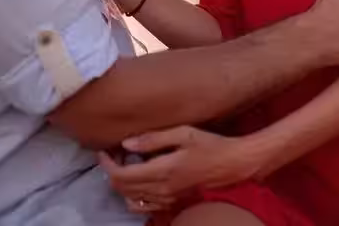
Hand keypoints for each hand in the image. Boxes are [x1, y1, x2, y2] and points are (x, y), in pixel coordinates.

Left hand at [98, 126, 257, 212]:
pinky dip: (134, 195)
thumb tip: (127, 144)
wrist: (234, 165)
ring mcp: (167, 199)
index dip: (106, 165)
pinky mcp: (173, 202)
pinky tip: (140, 179)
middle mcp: (162, 189)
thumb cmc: (211, 144)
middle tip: (113, 154)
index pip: (121, 176)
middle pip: (122, 189)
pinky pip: (144, 206)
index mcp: (162, 171)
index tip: (104, 151)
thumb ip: (154, 139)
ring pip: (130, 199)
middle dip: (111, 172)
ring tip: (125, 165)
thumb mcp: (184, 133)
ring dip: (121, 184)